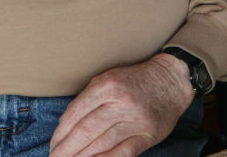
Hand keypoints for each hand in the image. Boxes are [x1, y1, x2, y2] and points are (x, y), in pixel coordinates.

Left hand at [49, 54, 194, 156]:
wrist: (172, 79)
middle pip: (86, 131)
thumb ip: (88, 98)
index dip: (61, 132)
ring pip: (101, 143)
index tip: (53, 144)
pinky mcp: (148, 134)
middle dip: (66, 148)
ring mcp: (136, 120)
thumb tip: (65, 125)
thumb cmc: (136, 80)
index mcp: (109, 85)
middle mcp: (122, 102)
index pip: (76, 113)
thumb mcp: (110, 78)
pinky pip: (123, 152)